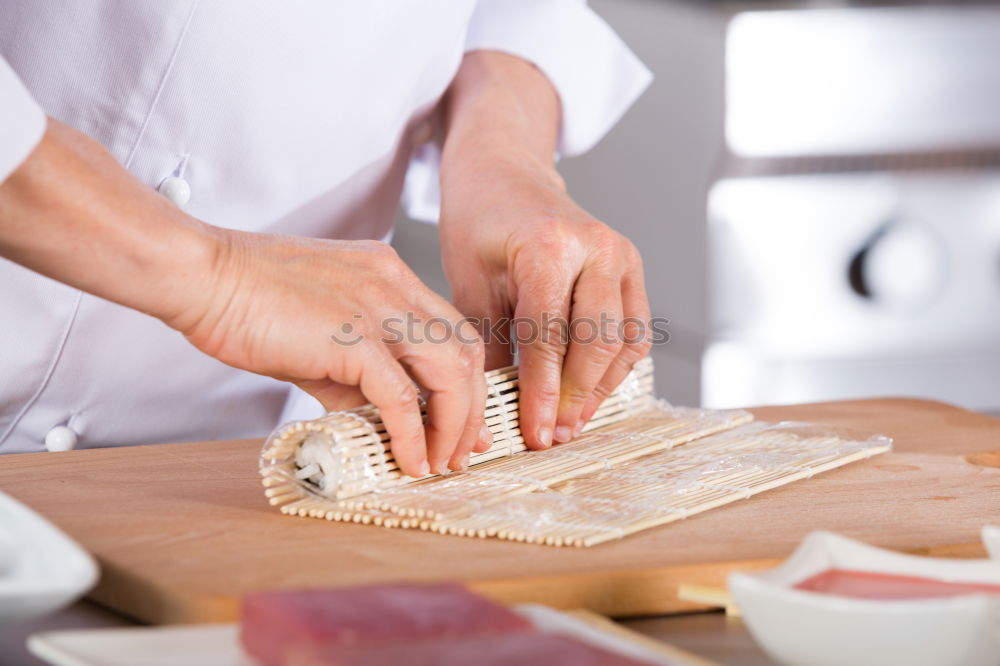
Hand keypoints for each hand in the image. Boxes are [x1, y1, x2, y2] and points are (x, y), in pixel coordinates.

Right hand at [0, 120, 487, 475]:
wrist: (201, 274)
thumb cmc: (247, 300)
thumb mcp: (317, 334)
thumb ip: (351, 372)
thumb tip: (372, 417)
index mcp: (390, 275)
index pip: (452, 329)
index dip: (467, 379)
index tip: (463, 418)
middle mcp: (395, 286)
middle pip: (466, 351)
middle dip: (473, 407)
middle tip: (462, 451)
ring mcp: (378, 308)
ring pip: (450, 371)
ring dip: (453, 424)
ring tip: (441, 463)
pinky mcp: (353, 338)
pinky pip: (401, 396)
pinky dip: (411, 435)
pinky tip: (409, 461)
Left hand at [439, 157, 651, 449]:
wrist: (506, 175)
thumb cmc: (480, 225)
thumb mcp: (470, 283)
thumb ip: (489, 344)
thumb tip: (494, 410)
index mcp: (550, 245)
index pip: (550, 336)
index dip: (543, 393)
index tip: (536, 434)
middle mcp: (597, 247)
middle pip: (599, 342)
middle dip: (576, 397)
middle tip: (555, 434)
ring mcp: (622, 255)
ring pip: (626, 341)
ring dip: (601, 388)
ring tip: (572, 421)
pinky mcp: (632, 268)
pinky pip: (636, 329)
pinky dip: (617, 366)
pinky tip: (589, 391)